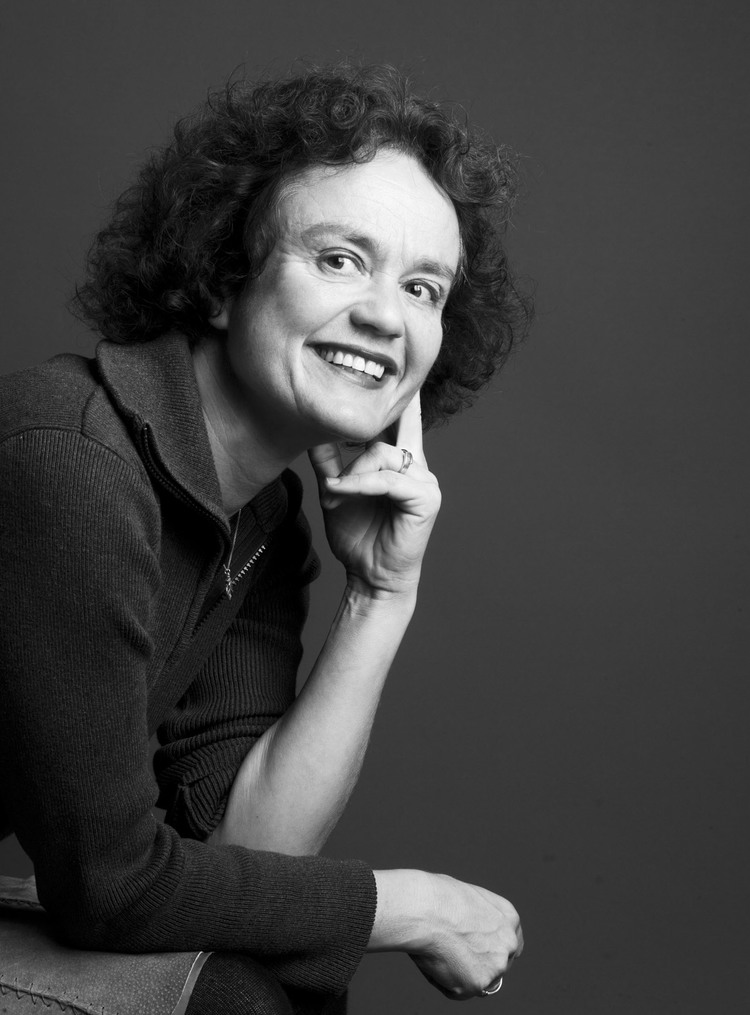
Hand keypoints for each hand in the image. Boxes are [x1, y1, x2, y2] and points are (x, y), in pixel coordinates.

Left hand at [308, 393, 440, 597]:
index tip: (401, 364)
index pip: (403, 420)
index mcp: (400, 461)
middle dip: (362, 436)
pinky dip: (360, 485)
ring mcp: (425, 481)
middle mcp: (417, 465)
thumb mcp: (336, 489)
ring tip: (336, 494)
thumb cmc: (357, 535)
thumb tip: (313, 427)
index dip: (403, 396)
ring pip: (381, 453)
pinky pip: (387, 478)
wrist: (370, 576)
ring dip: (351, 473)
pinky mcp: (426, 498)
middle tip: (349, 444)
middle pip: (386, 430)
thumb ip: (329, 460)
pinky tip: (342, 494)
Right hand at [410, 873, 522, 999]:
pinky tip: (435, 960)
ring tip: (440, 950)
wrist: (425, 910)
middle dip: (479, 964)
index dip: (493, 949)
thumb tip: (468, 928)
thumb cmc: (437, 897)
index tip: (480, 951)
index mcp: (508, 917)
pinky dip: (443, 982)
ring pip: (476, 979)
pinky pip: (456, 991)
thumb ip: (479, 919)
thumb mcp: (469, 898)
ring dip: (459, 973)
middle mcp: (509, 942)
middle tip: (453, 954)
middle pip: (498, 965)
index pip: (511, 943)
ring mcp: (496, 965)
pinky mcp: (478, 984)